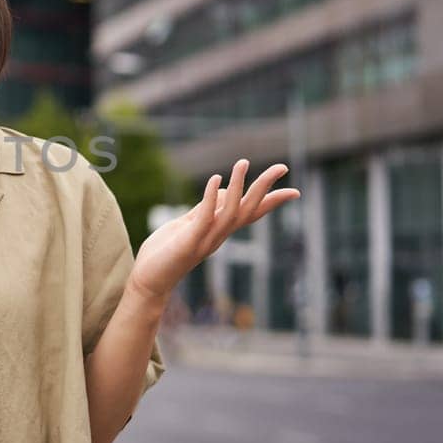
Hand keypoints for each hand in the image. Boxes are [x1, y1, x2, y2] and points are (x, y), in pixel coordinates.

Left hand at [127, 160, 299, 301]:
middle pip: (248, 210)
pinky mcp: (189, 241)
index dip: (272, 202)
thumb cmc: (166, 252)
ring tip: (242, 162)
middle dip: (265, 188)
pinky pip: (205, 217)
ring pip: (230, 212)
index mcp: (219, 230)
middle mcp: (218, 235)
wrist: (148, 281)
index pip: (251, 213)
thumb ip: (204, 208)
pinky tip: (216, 178)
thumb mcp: (188, 224)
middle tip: (282, 167)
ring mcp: (206, 239)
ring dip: (238, 186)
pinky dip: (210, 197)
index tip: (294, 190)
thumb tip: (221, 188)